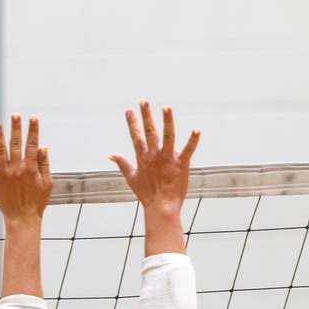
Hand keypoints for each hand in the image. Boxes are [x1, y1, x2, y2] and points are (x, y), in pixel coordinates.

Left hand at [0, 114, 51, 226]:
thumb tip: (43, 147)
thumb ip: (44, 165)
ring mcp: (5, 173)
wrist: (22, 219)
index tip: (33, 118)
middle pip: (16, 144)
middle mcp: (18, 168)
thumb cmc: (37, 202)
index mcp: (31, 168)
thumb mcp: (47, 183)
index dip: (33, 131)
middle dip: (16, 128)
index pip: (32, 145)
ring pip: (1, 151)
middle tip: (15, 115)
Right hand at [110, 101, 198, 217]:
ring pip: (168, 136)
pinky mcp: (181, 164)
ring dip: (167, 121)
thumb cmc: (147, 194)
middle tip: (144, 101)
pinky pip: (188, 150)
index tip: (129, 111)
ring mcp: (168, 159)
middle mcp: (155, 156)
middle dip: (146, 115)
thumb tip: (112, 155)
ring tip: (166, 107)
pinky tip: (197, 130)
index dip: (133, 123)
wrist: (161, 207)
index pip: (136, 136)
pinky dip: (193, 140)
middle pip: (150, 132)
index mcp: (143, 158)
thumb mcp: (131, 178)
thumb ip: (122, 164)